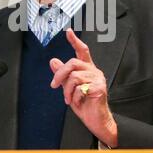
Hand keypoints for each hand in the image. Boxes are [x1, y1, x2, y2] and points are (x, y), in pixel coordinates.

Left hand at [49, 28, 117, 146]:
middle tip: (54, 85)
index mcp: (87, 69)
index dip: (75, 41)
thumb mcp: (69, 88)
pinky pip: (80, 89)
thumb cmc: (85, 104)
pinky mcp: (99, 88)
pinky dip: (74, 97)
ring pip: (74, 77)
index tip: (68, 32)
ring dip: (67, 91)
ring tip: (68, 99)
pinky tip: (78, 102)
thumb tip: (53, 61)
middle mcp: (93, 71)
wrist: (96, 120)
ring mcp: (97, 79)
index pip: (82, 51)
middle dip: (60, 74)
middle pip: (73, 63)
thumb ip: (62, 75)